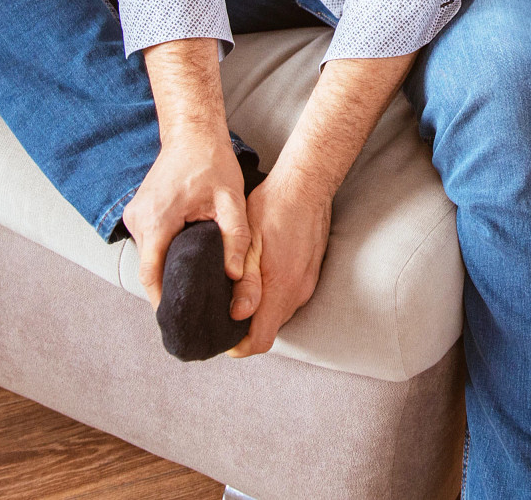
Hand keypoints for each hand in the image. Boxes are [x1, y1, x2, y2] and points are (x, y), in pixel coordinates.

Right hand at [122, 127, 254, 316]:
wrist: (191, 133)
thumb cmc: (212, 163)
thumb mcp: (231, 199)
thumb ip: (236, 238)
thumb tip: (235, 275)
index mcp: (158, 219)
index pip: (151, 274)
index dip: (162, 301)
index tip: (176, 322)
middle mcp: (139, 219)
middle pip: (148, 269)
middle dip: (167, 291)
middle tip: (190, 314)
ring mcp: (134, 216)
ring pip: (148, 258)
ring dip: (165, 274)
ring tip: (190, 295)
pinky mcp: (139, 213)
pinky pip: (149, 245)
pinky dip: (163, 258)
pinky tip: (184, 269)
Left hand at [227, 168, 332, 356]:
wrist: (307, 184)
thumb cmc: (274, 207)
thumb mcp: (250, 242)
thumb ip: (246, 282)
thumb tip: (238, 315)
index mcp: (280, 288)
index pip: (260, 341)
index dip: (238, 347)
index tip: (220, 336)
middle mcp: (298, 292)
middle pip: (269, 329)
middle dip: (244, 328)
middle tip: (220, 310)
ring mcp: (307, 283)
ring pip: (278, 312)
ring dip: (258, 310)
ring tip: (235, 291)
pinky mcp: (310, 273)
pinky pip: (287, 296)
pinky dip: (271, 296)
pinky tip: (257, 275)